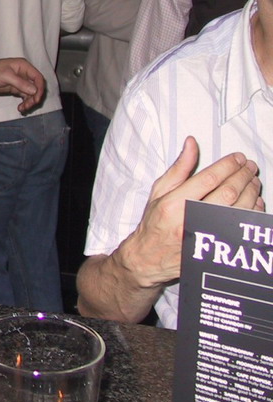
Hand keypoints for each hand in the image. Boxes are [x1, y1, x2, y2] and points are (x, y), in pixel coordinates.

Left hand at [0, 57, 44, 113]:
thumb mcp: (6, 76)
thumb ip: (20, 83)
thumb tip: (35, 90)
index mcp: (24, 66)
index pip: (37, 77)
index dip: (39, 88)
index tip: (37, 99)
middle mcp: (24, 74)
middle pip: (36, 86)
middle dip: (35, 97)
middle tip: (29, 105)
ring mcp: (20, 82)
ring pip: (31, 93)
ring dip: (29, 102)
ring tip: (23, 109)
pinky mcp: (15, 89)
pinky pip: (24, 97)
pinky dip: (24, 103)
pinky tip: (20, 108)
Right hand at [121, 136, 261, 288]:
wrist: (149, 258)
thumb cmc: (154, 223)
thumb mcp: (159, 192)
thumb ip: (178, 168)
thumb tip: (192, 144)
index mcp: (174, 204)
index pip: (208, 179)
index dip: (227, 166)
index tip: (238, 158)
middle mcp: (190, 220)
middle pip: (228, 193)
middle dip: (243, 176)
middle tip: (250, 166)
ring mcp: (205, 235)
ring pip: (239, 210)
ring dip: (251, 192)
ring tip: (253, 180)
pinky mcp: (216, 246)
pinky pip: (242, 226)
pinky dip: (252, 211)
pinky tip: (253, 201)